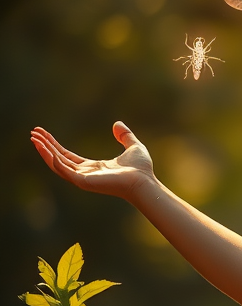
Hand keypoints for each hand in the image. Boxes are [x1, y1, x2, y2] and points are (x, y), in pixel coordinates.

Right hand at [31, 121, 155, 201]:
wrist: (144, 180)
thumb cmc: (141, 169)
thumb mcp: (133, 146)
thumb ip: (124, 136)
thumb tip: (117, 124)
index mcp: (93, 167)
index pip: (67, 156)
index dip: (54, 145)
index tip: (43, 134)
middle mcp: (85, 174)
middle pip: (59, 159)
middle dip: (45, 146)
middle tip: (33, 133)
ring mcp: (83, 179)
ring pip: (57, 164)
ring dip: (45, 152)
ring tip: (34, 139)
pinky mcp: (84, 182)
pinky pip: (64, 171)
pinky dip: (53, 161)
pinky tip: (46, 151)